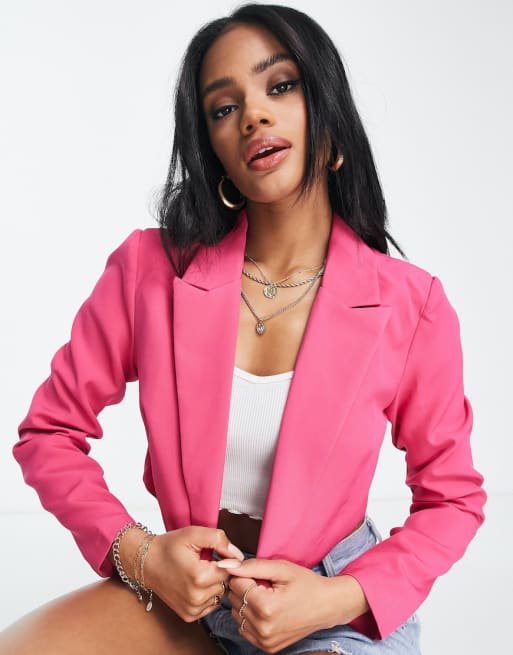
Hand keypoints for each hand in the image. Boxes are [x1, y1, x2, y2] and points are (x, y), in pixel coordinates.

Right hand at [143, 526, 243, 621]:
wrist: (146, 562)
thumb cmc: (170, 546)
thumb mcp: (194, 533)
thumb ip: (219, 540)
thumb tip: (238, 556)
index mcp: (200, 577)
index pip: (230, 570)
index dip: (224, 560)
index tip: (212, 555)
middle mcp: (197, 598)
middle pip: (225, 584)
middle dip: (219, 572)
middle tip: (204, 562)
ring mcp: (192, 609)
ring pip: (219, 595)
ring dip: (214, 584)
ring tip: (198, 572)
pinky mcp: (189, 616)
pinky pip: (210, 604)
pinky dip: (207, 594)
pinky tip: (195, 584)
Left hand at [225, 559, 366, 652]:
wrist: (327, 606)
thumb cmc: (306, 584)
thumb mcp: (281, 568)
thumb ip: (251, 566)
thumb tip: (226, 565)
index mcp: (266, 606)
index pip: (235, 585)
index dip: (244, 574)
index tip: (257, 573)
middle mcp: (263, 628)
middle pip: (234, 600)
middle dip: (244, 588)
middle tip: (263, 583)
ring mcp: (265, 640)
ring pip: (237, 615)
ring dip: (245, 603)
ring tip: (265, 596)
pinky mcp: (267, 647)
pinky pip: (244, 628)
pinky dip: (250, 617)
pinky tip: (265, 609)